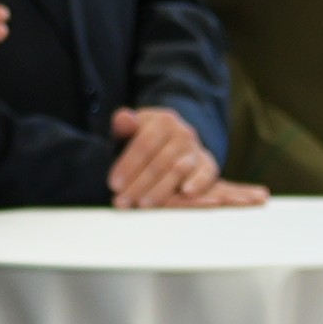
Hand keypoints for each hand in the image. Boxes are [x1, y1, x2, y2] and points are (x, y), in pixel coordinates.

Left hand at [108, 107, 260, 208]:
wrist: (173, 140)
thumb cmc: (144, 140)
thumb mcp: (132, 130)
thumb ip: (124, 127)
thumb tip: (123, 118)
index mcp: (163, 121)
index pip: (144, 144)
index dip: (128, 166)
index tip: (114, 184)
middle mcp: (183, 133)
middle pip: (160, 161)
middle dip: (139, 184)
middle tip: (122, 201)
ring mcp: (196, 149)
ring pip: (179, 170)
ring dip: (160, 190)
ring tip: (143, 205)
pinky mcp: (208, 165)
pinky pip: (206, 174)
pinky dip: (198, 183)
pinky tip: (185, 193)